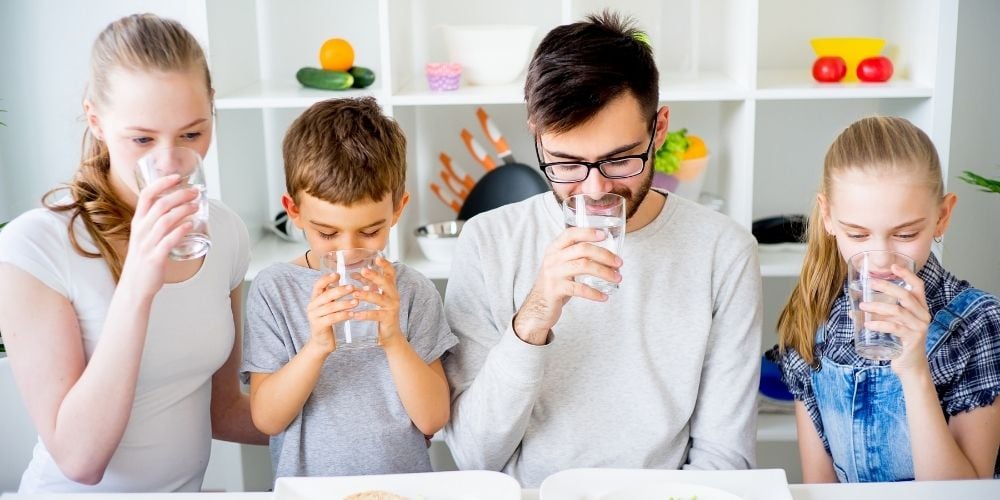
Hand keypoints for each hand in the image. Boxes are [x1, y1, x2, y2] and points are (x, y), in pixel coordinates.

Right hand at [120, 175, 199, 294]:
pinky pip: (169, 241)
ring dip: (183, 210)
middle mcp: (140, 230)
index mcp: (138, 222)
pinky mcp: (155, 257)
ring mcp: (147, 244)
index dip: (161, 184)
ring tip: (197, 205)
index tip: (177, 177)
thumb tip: (180, 208)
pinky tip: (192, 225)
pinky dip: (181, 231)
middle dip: (179, 195)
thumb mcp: (146, 236)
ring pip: (165, 220)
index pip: (146, 195)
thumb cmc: (144, 259)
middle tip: (195, 192)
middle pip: (160, 205)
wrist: (135, 286)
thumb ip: (157, 222)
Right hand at [305, 272, 357, 354]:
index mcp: (315, 299)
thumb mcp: (331, 308)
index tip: (338, 274)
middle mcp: (312, 306)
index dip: (327, 279)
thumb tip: (353, 285)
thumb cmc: (329, 323)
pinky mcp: (318, 326)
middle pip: (326, 295)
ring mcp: (314, 316)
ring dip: (345, 303)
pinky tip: (353, 314)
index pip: (318, 285)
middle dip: (340, 290)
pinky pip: (332, 318)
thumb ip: (335, 297)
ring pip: (330, 307)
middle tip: (353, 287)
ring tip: (357, 301)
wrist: (321, 343)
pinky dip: (343, 315)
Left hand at [350, 257, 403, 347]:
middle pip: (386, 283)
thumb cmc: (381, 314)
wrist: (390, 335)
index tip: (377, 257)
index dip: (385, 265)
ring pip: (379, 298)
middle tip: (363, 270)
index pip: (391, 274)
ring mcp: (392, 307)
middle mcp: (394, 296)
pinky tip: (355, 314)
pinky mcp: (388, 319)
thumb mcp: (376, 297)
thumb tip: (354, 273)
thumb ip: (367, 285)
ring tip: (354, 292)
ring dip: (366, 294)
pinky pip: (376, 315)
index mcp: (391, 289)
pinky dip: (365, 314)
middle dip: (375, 276)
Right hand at [513, 227, 621, 344]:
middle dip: (604, 255)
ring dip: (604, 272)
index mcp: (554, 249)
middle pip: (582, 249)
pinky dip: (594, 292)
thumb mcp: (561, 265)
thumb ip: (576, 257)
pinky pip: (579, 288)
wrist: (537, 307)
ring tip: (617, 278)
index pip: (570, 234)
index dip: (588, 232)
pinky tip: (604, 296)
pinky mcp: (555, 290)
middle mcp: (553, 258)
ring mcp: (553, 273)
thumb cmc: (555, 284)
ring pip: (583, 266)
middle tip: (619, 263)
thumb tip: (608, 256)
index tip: (604, 235)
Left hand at [859, 264, 932, 377]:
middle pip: (906, 295)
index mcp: (920, 308)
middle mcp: (923, 315)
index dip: (907, 275)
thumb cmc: (900, 342)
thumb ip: (882, 314)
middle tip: (869, 283)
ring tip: (862, 306)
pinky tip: (868, 325)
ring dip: (878, 307)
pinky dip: (880, 324)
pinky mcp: (913, 340)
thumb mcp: (893, 323)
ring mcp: (919, 328)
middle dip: (886, 286)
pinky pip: (895, 328)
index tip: (893, 266)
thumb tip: (855, 308)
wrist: (910, 366)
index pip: (918, 286)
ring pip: (898, 311)